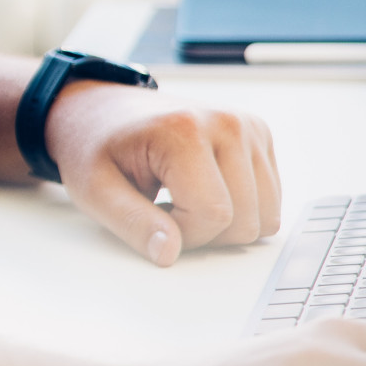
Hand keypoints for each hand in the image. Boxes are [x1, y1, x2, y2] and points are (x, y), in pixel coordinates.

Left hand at [44, 81, 280, 266]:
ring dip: (224, 223)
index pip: (213, 215)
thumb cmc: (96, 147)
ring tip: (183, 197)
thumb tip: (168, 254)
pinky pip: (270, 201)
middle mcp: (227, 123)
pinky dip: (240, 208)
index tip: (151, 217)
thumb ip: (132, 223)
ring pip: (265, 216)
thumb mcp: (95, 189)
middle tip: (164, 208)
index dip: (182, 236)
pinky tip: (204, 188)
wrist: (104, 111)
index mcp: (184, 129)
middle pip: (245, 221)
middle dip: (204, 232)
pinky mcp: (259, 136)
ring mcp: (249, 128)